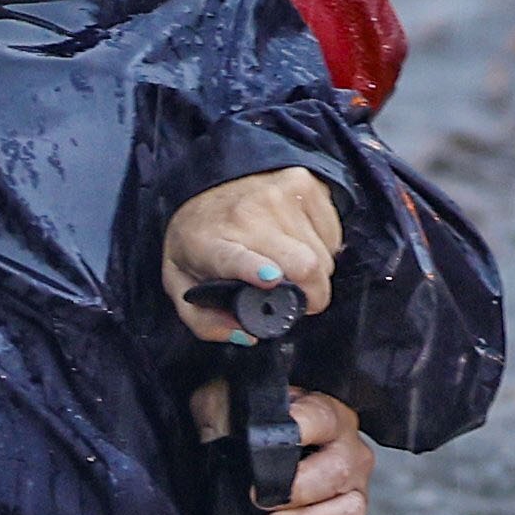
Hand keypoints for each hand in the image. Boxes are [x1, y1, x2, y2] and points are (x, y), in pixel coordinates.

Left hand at [164, 168, 344, 333]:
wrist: (203, 181)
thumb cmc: (199, 238)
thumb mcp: (181, 283)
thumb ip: (204, 321)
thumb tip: (245, 334)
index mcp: (210, 245)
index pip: (235, 257)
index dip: (255, 269)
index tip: (271, 278)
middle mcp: (246, 215)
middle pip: (305, 266)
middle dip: (310, 296)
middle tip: (296, 297)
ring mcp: (279, 195)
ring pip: (324, 258)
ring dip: (314, 272)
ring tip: (289, 263)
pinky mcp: (305, 183)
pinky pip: (333, 236)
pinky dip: (323, 247)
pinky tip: (297, 241)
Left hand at [187, 380, 381, 514]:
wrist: (246, 485)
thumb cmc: (247, 445)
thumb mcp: (225, 415)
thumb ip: (218, 408)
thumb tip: (215, 418)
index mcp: (324, 418)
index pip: (322, 416)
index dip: (303, 427)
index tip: (278, 442)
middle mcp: (347, 457)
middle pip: (340, 471)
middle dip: (299, 489)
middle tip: (261, 501)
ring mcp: (354, 500)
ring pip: (350, 514)